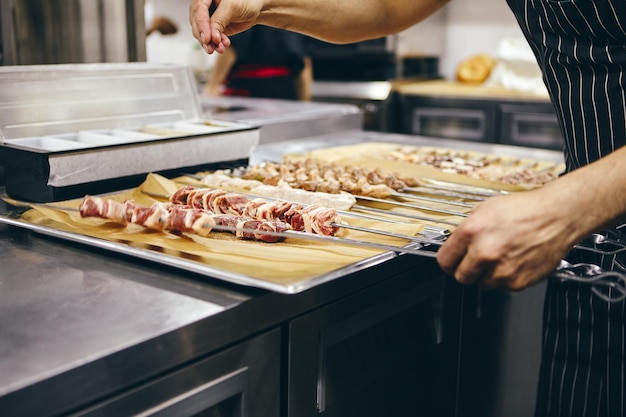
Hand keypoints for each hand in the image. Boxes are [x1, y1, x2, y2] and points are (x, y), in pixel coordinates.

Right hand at [189, 0, 260, 53]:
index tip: (207, 39)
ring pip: (201, 32)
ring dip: (210, 43)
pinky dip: (215, 44)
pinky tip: (222, 46)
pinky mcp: (213, 27)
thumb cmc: (246, 1)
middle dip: (204, 37)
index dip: (202, 26)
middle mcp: (204, 5)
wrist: (255, 8)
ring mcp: (207, 16)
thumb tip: (211, 37)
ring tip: (220, 49)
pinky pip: (210, 37)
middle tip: (211, 48)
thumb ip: (219, 21)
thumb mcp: (232, 8)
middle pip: (197, 22)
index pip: (198, 10)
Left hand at [436, 188, 574, 290]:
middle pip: (461, 277)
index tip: (452, 262)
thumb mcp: (485, 209)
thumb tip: (456, 243)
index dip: (448, 261)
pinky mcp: (517, 282)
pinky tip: (515, 260)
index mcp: (471, 232)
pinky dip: (507, 277)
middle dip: (466, 270)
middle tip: (477, 261)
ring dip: (488, 275)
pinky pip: (504, 286)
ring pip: (483, 284)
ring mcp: (501, 270)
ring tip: (502, 257)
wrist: (557, 216)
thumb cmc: (525, 209)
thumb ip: (466, 229)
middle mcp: (484, 253)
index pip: (444, 260)